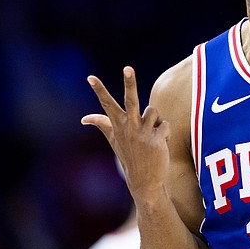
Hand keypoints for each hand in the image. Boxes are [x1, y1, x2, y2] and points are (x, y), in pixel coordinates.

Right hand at [81, 66, 170, 195]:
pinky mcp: (157, 139)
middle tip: (127, 68)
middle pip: (130, 100)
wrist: (145, 181)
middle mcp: (129, 128)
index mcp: (118, 126)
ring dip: (155, 121)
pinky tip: (161, 143)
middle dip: (129, 83)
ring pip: (154, 111)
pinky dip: (165, 132)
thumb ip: (102, 125)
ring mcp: (143, 133)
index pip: (106, 105)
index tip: (91, 77)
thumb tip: (84, 118)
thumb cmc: (129, 157)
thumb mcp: (114, 140)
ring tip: (151, 135)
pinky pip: (166, 124)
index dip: (99, 90)